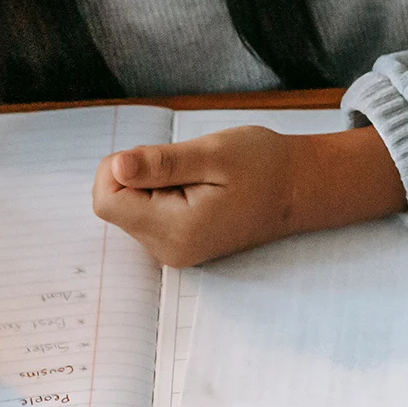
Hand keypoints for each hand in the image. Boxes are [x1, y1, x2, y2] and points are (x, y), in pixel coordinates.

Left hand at [92, 125, 407, 267]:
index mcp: (176, 229)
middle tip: (189, 167)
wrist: (300, 189)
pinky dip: (163, 195)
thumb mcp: (214, 154)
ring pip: (130, 210)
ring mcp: (174, 252)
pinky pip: (147, 216)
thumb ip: (162, 163)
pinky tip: (199, 191)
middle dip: (140, 176)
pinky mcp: (180, 246)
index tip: (161, 158)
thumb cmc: (264, 166)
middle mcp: (170, 250)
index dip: (121, 169)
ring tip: (199, 179)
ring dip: (153, 185)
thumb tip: (116, 167)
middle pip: (116, 205)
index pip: (107, 200)